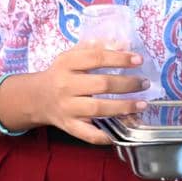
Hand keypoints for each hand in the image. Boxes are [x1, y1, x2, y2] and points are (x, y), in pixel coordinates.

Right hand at [31, 45, 150, 144]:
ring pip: (98, 109)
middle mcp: (65, 85)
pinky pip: (89, 134)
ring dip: (124, 107)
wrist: (37, 98)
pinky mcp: (69, 126)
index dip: (119, 58)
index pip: (96, 58)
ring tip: (142, 104)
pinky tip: (121, 130)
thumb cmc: (61, 74)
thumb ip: (96, 49)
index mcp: (65, 64)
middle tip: (144, 83)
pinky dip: (106, 135)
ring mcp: (67, 108)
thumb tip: (124, 44)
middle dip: (127, 84)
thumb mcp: (72, 57)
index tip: (138, 60)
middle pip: (101, 84)